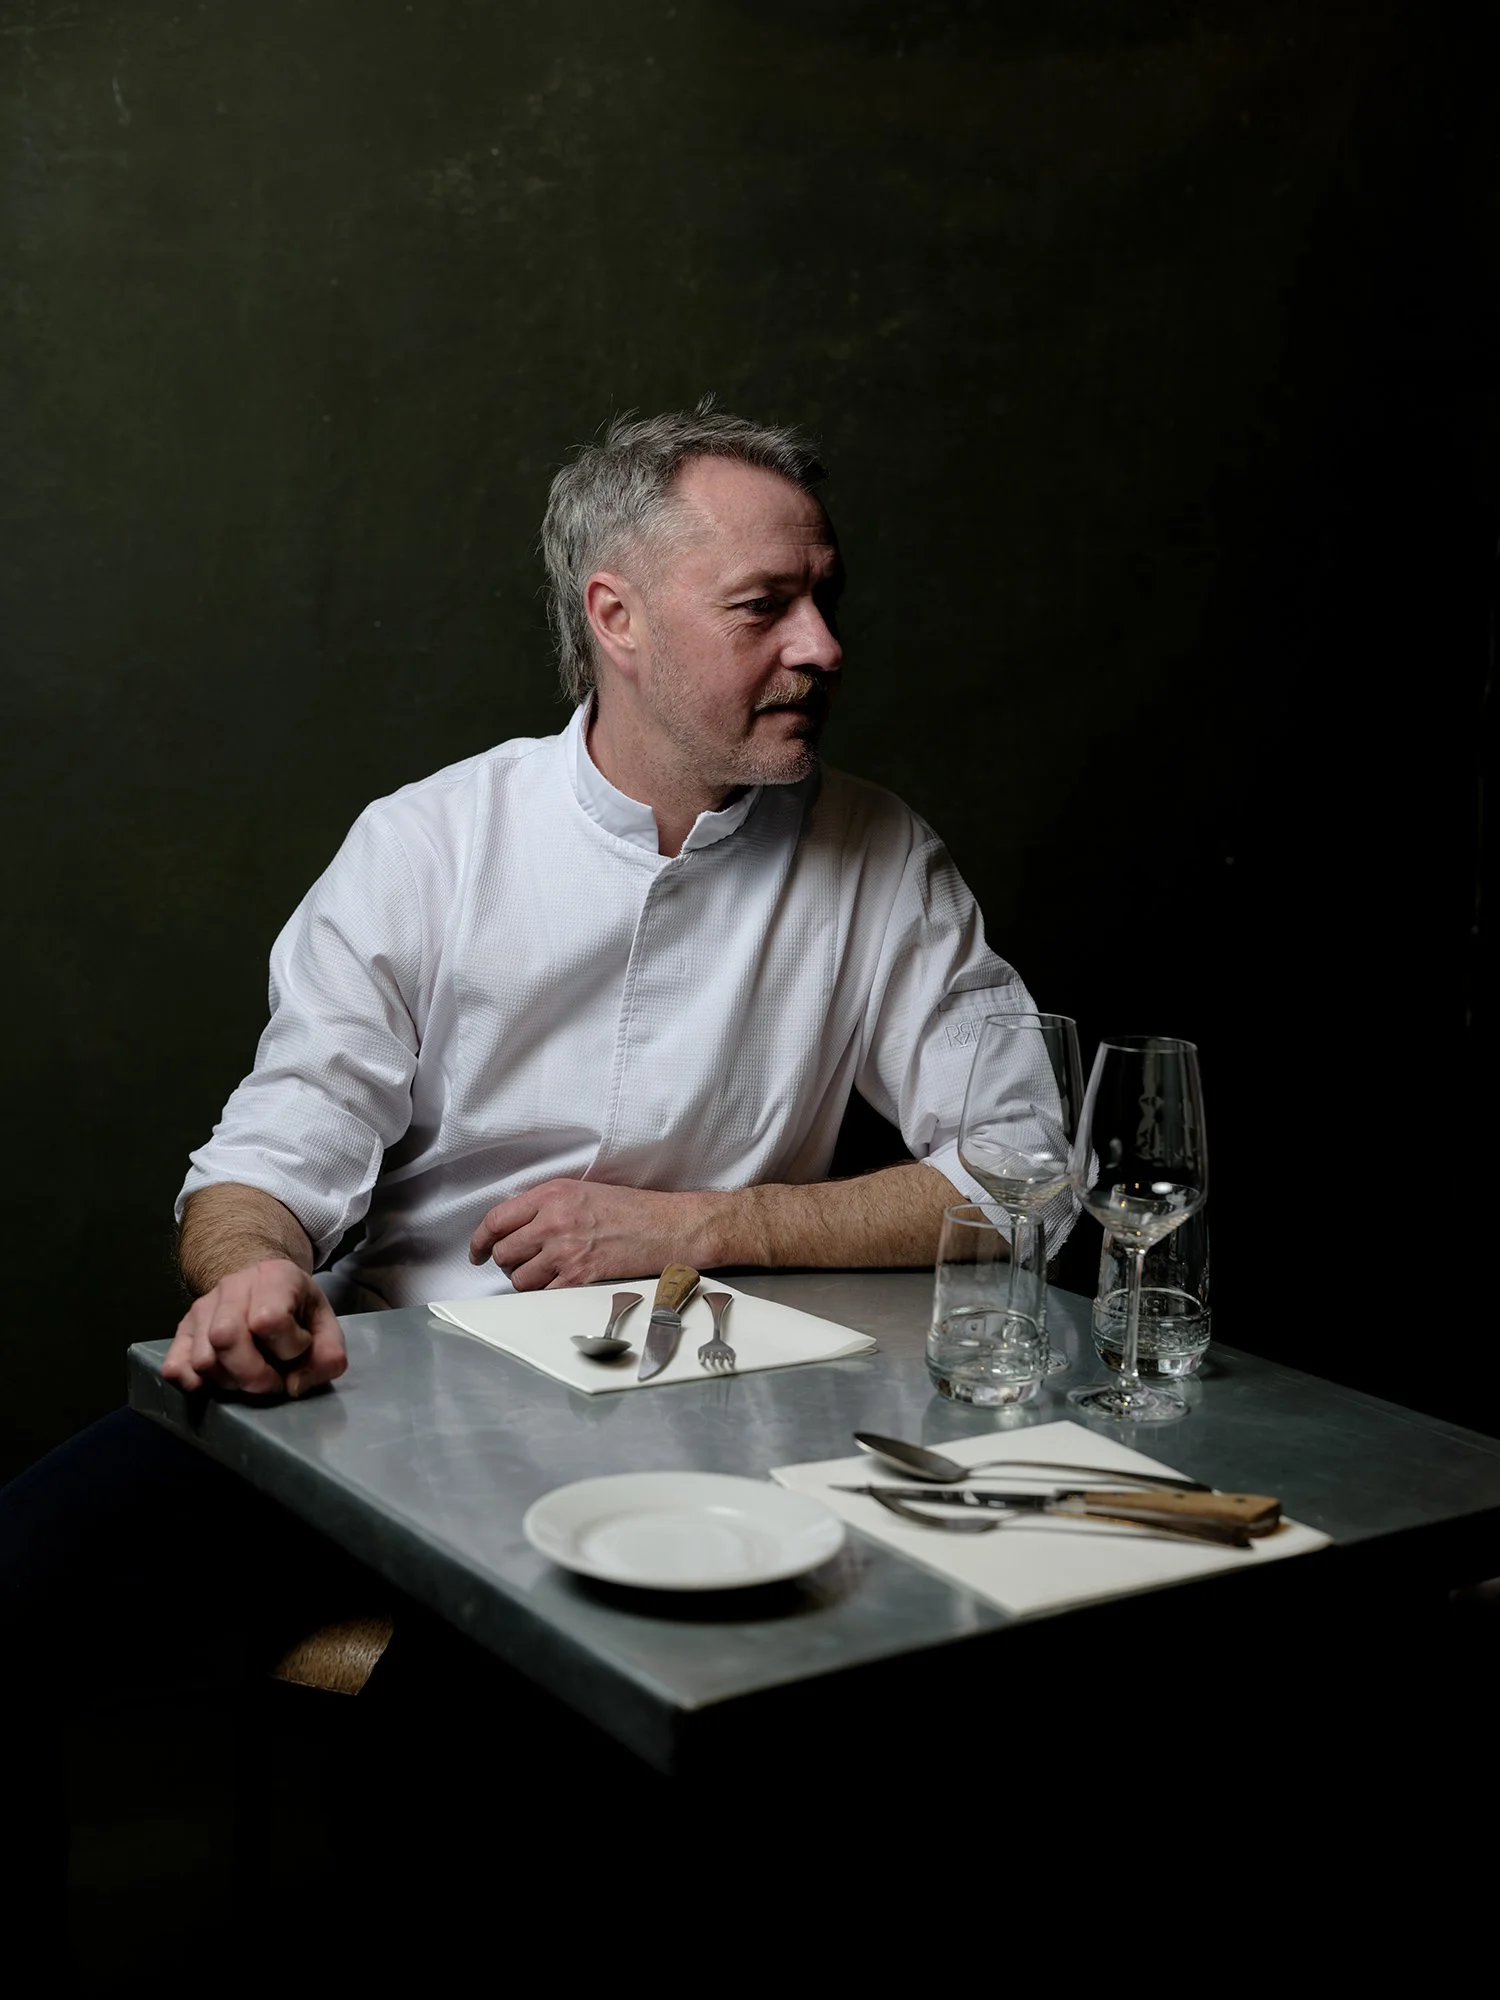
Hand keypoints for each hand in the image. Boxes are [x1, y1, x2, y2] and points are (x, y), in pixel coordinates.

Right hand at [163, 1259, 347, 1398]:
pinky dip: (195, 1384)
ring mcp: (202, 1307)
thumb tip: (294, 1386)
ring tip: (248, 1376)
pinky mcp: (182, 1330)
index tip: (299, 1349)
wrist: (263, 1284)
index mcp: (274, 1277)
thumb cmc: (296, 1309)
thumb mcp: (325, 1324)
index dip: (289, 1347)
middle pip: (225, 1339)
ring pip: (202, 1359)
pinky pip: (175, 1366)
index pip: (269, 1320)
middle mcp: (232, 1286)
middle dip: (253, 1376)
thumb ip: (328, 1356)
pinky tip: (219, 1381)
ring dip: (229, 1382)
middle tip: (272, 1382)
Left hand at [468, 1179, 710, 1290]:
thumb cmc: (631, 1209)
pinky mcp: (579, 1278)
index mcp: (552, 1195)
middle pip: (504, 1253)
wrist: (668, 1227)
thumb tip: (514, 1228)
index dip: (480, 1240)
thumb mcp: (583, 1192)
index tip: (477, 1251)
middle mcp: (553, 1222)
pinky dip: (548, 1294)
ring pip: (519, 1279)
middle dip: (509, 1262)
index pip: (497, 1220)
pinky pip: (543, 1295)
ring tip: (547, 1274)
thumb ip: (546, 1206)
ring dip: (527, 1281)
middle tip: (523, 1263)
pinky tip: (563, 1284)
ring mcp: (565, 1252)